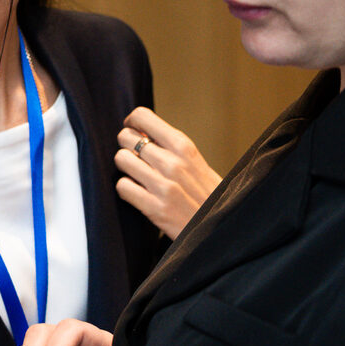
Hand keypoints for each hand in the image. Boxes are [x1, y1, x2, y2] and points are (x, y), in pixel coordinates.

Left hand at [115, 107, 219, 238]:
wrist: (223, 228)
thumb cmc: (209, 194)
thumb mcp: (196, 163)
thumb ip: (171, 147)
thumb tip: (140, 130)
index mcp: (184, 147)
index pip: (142, 117)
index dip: (132, 123)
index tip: (134, 132)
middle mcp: (172, 162)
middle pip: (126, 137)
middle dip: (127, 147)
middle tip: (137, 159)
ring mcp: (163, 185)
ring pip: (121, 159)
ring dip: (126, 168)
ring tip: (138, 176)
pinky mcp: (154, 208)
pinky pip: (123, 187)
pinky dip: (126, 189)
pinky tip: (138, 193)